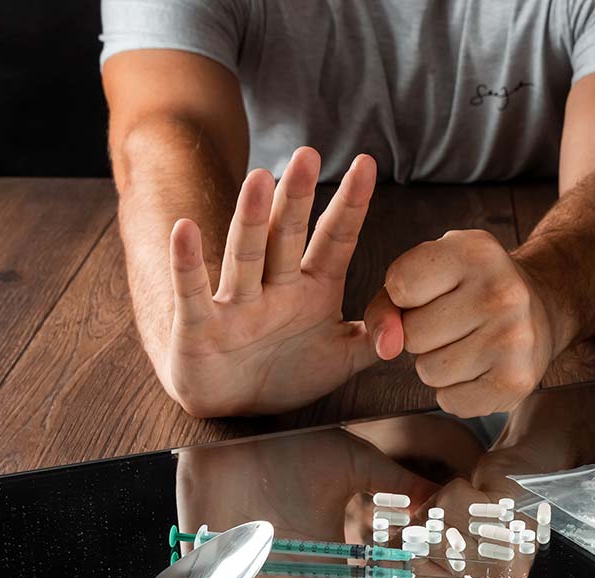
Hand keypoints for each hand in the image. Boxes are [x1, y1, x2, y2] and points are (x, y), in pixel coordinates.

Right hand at [164, 148, 377, 415]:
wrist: (234, 407)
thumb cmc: (288, 373)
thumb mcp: (341, 360)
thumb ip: (375, 340)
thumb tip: (409, 327)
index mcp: (313, 288)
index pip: (335, 240)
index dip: (351, 204)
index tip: (366, 164)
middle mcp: (275, 287)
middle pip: (287, 236)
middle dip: (298, 197)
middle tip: (308, 153)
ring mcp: (237, 304)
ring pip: (246, 255)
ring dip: (251, 219)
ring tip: (259, 179)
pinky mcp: (201, 326)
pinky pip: (194, 293)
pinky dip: (188, 265)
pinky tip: (185, 229)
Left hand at [364, 230, 561, 417]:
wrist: (541, 309)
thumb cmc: (471, 290)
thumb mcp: (430, 272)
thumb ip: (388, 302)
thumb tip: (384, 347)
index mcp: (475, 252)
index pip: (400, 285)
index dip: (403, 297)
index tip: (430, 291)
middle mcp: (501, 292)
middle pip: (412, 335)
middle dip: (421, 335)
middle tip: (454, 321)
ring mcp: (512, 339)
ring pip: (429, 371)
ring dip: (439, 364)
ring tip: (469, 343)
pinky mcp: (515, 381)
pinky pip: (451, 402)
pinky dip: (457, 392)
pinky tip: (480, 368)